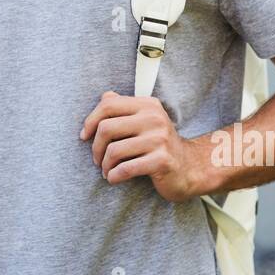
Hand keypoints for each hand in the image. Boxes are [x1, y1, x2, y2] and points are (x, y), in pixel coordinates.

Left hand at [79, 90, 202, 201]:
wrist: (189, 167)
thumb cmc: (159, 145)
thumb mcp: (145, 121)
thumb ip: (124, 107)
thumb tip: (105, 96)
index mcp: (148, 105)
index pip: (108, 105)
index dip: (90, 121)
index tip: (84, 136)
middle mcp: (154, 118)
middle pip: (107, 128)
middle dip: (96, 147)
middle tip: (97, 159)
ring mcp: (160, 139)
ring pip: (114, 150)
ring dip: (105, 165)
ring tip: (107, 171)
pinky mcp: (162, 161)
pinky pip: (125, 169)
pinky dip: (114, 176)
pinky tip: (113, 178)